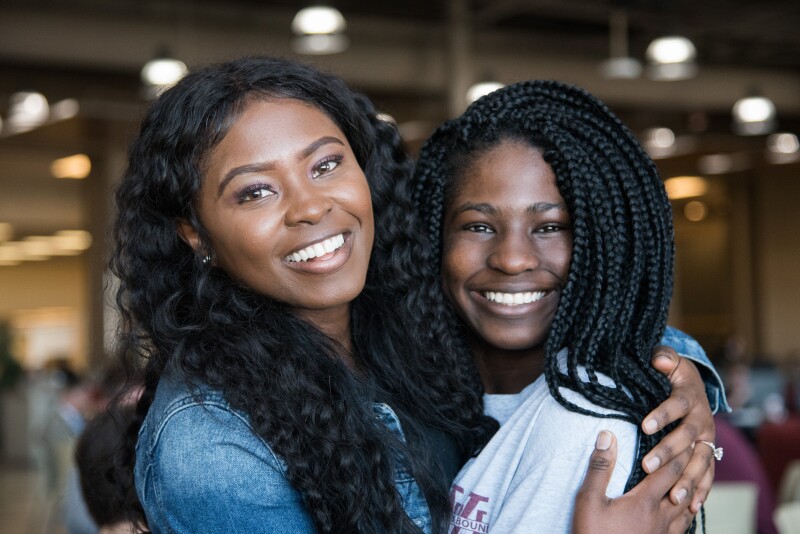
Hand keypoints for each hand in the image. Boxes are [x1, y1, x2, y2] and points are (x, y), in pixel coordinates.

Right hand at [573, 431, 695, 533]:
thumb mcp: (589, 500)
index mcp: (645, 502)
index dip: (680, 453)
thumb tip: (607, 436)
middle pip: (685, 488)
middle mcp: (661, 517)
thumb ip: (600, 467)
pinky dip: (689, 513)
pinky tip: (685, 513)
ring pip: (688, 509)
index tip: (688, 439)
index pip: (669, 471)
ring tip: (697, 479)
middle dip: (692, 468)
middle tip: (699, 453)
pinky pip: (683, 527)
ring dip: (694, 491)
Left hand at [642, 347, 715, 512]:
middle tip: (647, 465)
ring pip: (699, 462)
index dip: (662, 415)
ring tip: (672, 496)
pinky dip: (700, 491)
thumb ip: (663, 358)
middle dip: (667, 453)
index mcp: (690, 397)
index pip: (677, 405)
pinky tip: (691, 507)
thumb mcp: (669, 360)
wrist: (694, 387)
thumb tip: (658, 359)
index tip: (644, 425)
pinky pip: (707, 475)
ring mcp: (707, 440)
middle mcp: (702, 420)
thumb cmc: (674, 375)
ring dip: (686, 479)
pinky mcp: (708, 454)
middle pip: (687, 438)